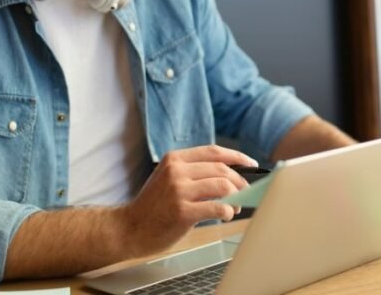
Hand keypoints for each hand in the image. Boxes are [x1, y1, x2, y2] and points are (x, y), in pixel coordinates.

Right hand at [119, 145, 255, 255]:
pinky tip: (227, 215)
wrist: (129, 228)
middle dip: (240, 181)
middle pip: (221, 168)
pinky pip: (217, 206)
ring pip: (222, 185)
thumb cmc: (153, 207)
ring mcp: (178, 190)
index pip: (214, 151)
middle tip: (245, 192)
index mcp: (174, 159)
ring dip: (236, 197)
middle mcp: (176, 171)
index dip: (237, 157)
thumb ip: (194, 172)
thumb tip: (231, 175)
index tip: (251, 164)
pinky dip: (228, 211)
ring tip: (235, 207)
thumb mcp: (169, 179)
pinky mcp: (182, 211)